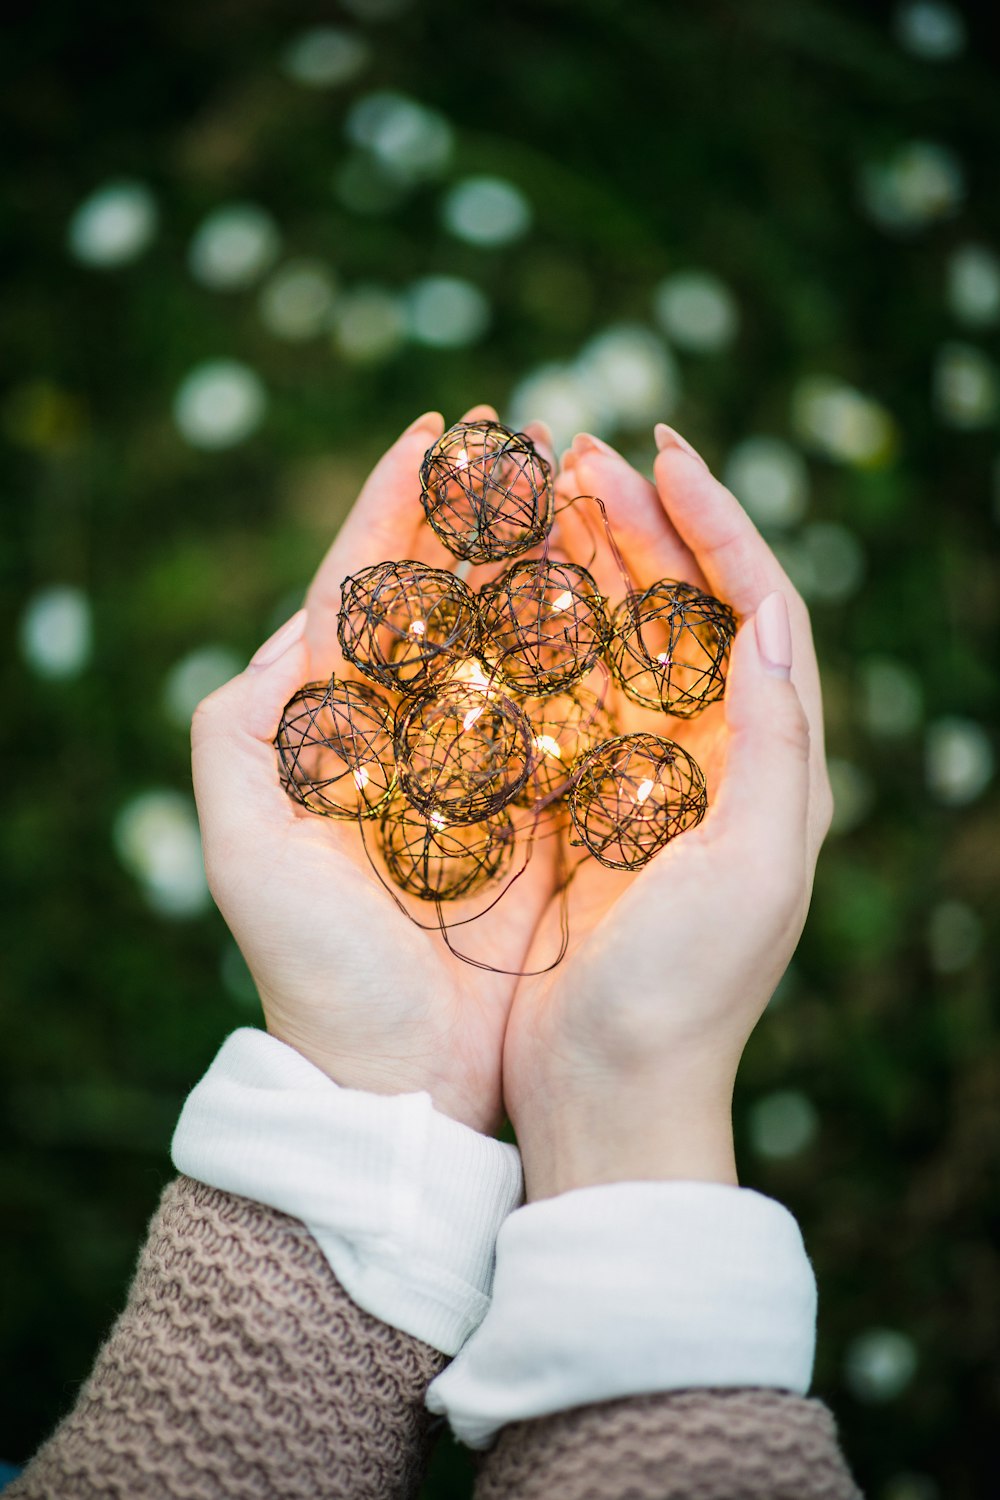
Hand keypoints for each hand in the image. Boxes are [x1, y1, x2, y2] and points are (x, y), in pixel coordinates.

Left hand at [191, 406, 555, 1134]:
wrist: (399, 1074)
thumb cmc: (312, 968)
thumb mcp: (244, 849)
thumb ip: (237, 731)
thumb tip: (295, 632)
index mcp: (336, 725)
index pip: (362, 589)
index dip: (393, 506)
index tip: (432, 431)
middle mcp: (416, 733)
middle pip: (452, 598)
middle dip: (487, 517)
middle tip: (533, 442)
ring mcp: (488, 767)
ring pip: (524, 641)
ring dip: (552, 564)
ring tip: (587, 490)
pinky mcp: (550, 809)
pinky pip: (580, 714)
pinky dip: (602, 652)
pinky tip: (630, 595)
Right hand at [502, 427, 833, 1198]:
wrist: (609, 1095)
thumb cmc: (685, 994)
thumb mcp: (755, 869)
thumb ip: (778, 743)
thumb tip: (769, 615)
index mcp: (770, 762)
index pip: (758, 607)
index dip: (719, 523)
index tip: (663, 455)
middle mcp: (714, 758)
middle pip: (684, 609)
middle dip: (642, 525)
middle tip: (580, 455)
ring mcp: (641, 780)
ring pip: (617, 642)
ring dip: (586, 566)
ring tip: (541, 499)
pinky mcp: (578, 808)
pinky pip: (561, 699)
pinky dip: (536, 639)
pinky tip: (498, 599)